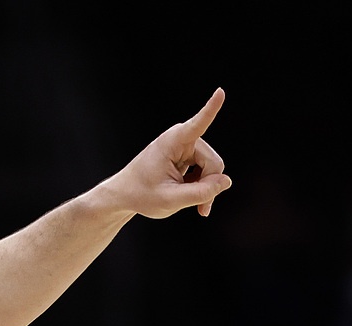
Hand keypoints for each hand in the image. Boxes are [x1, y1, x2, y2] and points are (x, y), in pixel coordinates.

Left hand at [103, 88, 231, 218]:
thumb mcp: (170, 200)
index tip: (220, 91)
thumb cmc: (141, 195)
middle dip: (209, 186)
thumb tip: (226, 181)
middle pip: (214, 163)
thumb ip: (200, 193)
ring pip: (213, 169)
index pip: (197, 124)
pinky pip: (207, 172)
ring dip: (205, 188)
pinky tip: (189, 195)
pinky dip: (201, 186)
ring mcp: (188, 146)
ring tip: (194, 205)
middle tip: (202, 209)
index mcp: (173, 141)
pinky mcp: (189, 155)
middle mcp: (183, 138)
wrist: (125, 195)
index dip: (211, 109)